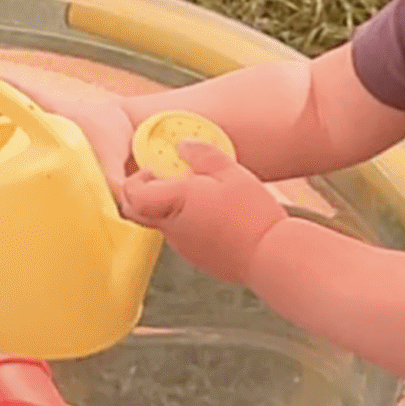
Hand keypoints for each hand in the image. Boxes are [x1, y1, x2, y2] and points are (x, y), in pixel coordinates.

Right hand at [0, 73, 135, 190]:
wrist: (132, 134)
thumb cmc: (119, 137)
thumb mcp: (115, 160)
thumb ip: (115, 185)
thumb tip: (118, 212)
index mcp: (54, 111)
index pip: (16, 91)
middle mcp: (39, 114)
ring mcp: (35, 126)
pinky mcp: (36, 141)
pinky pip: (5, 136)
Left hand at [118, 142, 287, 284]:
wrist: (271, 255)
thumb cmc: (250, 213)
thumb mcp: (229, 171)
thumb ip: (202, 154)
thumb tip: (183, 146)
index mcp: (174, 204)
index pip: (132, 195)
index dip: (137, 179)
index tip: (157, 169)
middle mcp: (172, 229)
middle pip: (139, 212)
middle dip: (146, 193)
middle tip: (171, 179)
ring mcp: (184, 248)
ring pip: (162, 224)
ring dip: (170, 208)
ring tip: (201, 195)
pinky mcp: (199, 259)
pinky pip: (183, 238)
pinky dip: (188, 223)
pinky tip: (215, 215)